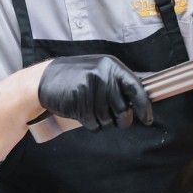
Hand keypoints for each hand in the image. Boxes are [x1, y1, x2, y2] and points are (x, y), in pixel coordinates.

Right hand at [38, 55, 152, 131]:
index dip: (144, 106)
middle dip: (121, 119)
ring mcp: (90, 91)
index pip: (136, 88)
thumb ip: (121, 79)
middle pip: (124, 110)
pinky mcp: (79, 106)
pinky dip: (92, 125)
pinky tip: (84, 113)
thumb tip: (146, 88)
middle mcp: (103, 77)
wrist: (45, 79)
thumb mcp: (101, 69)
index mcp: (111, 66)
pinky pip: (95, 126)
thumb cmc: (77, 75)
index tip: (147, 118)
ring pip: (109, 121)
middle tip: (113, 115)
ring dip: (104, 122)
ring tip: (93, 109)